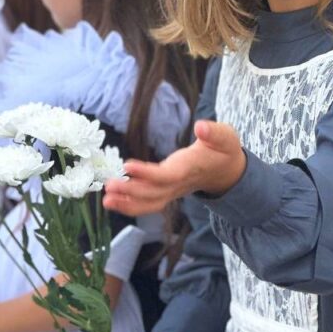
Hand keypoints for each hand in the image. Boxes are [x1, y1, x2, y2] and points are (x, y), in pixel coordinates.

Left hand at [103, 119, 245, 215]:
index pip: (167, 175)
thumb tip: (201, 126)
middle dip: (131, 192)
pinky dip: (129, 204)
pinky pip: (147, 202)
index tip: (127, 166)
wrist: (226, 171)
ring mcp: (173, 190)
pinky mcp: (166, 191)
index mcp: (191, 169)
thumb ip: (214, 132)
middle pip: (154, 193)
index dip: (148, 174)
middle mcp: (180, 183)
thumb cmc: (223, 150)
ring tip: (106, 199)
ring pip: (150, 202)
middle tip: (108, 186)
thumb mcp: (226, 137)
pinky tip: (112, 200)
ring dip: (127, 203)